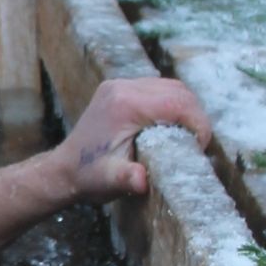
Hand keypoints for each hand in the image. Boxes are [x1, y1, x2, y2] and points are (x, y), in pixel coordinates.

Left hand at [55, 76, 209, 205]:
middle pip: (178, 90)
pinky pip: (157, 89)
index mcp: (125, 104)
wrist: (64, 170)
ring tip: (187, 137)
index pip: (177, 102)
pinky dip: (171, 105)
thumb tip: (140, 181)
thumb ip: (127, 178)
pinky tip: (170, 128)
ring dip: (185, 109)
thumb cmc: (89, 177)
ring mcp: (120, 85)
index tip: (201, 147)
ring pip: (170, 86)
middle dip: (195, 116)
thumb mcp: (110, 181)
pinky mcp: (119, 89)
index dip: (198, 123)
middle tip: (197, 144)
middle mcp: (123, 87)